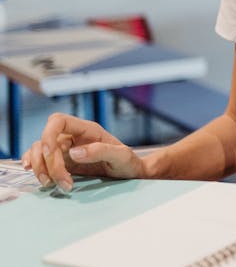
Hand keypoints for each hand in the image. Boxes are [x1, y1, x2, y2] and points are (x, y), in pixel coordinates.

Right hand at [21, 113, 144, 191]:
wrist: (130, 173)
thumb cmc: (128, 162)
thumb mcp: (122, 157)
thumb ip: (101, 151)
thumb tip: (74, 152)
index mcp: (87, 130)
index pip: (58, 121)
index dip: (48, 134)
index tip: (49, 153)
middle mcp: (73, 137)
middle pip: (45, 141)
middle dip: (47, 162)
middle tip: (62, 182)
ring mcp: (65, 150)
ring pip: (38, 151)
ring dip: (40, 168)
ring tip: (52, 184)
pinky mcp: (61, 163)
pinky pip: (40, 161)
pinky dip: (36, 168)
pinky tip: (41, 177)